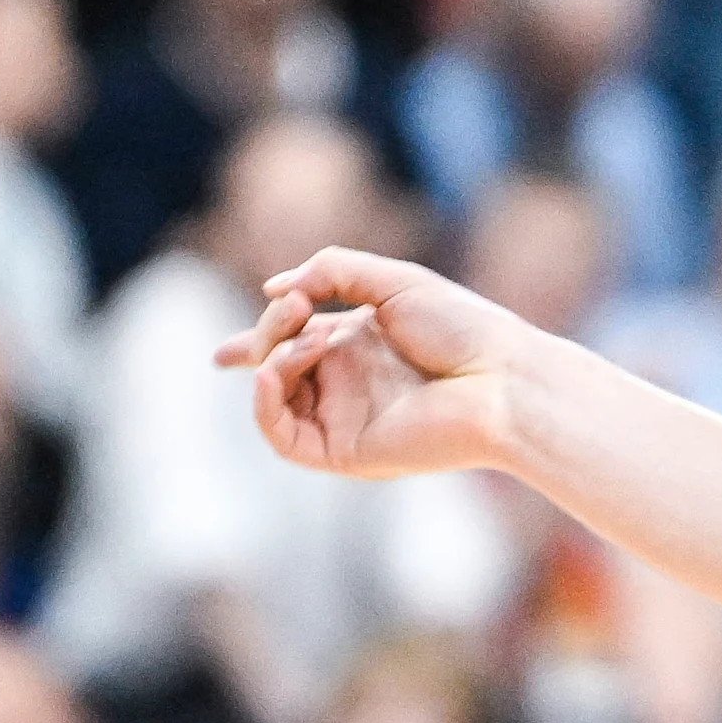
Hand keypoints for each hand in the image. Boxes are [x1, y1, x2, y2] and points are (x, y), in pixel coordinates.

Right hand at [217, 248, 530, 479]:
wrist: (499, 378)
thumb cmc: (462, 326)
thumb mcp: (392, 280)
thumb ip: (330, 271)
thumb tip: (272, 289)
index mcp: (361, 343)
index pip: (292, 345)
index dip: (255, 345)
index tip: (222, 353)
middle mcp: (349, 382)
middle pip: (276, 363)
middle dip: (269, 330)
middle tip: (294, 308)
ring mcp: (344, 418)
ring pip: (274, 398)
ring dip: (272, 357)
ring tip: (306, 334)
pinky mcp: (344, 451)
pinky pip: (283, 436)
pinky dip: (268, 400)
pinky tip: (282, 367)